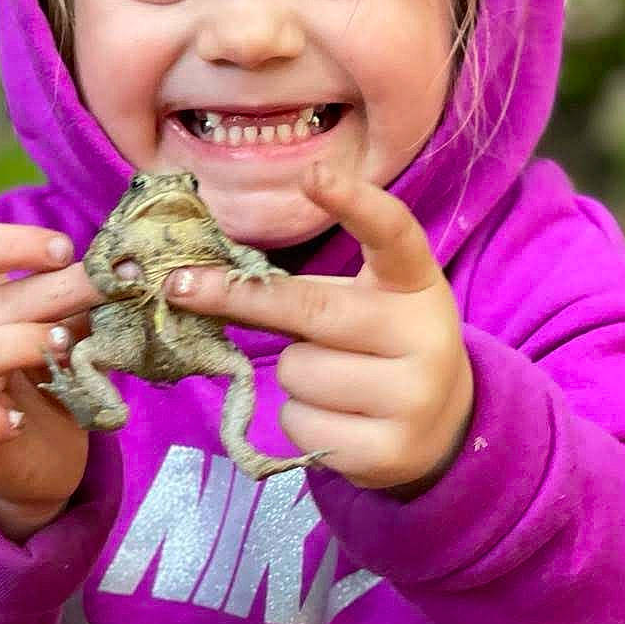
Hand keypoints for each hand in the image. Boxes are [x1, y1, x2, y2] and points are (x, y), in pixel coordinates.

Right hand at [0, 223, 101, 540]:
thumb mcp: (68, 328)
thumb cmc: (49, 372)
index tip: (66, 250)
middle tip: (111, 292)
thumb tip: (126, 273)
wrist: (37, 452)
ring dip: (16, 348)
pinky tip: (15, 422)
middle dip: (55, 292)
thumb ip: (82, 303)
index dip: (10, 244)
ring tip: (68, 352)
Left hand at [165, 163, 473, 494]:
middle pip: (312, 310)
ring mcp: (412, 396)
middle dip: (240, 300)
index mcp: (415, 284)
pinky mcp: (389, 450)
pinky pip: (300, 424)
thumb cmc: (380, 349)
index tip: (312, 173)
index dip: (353, 204)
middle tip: (182, 286)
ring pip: (298, 373)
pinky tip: (338, 420)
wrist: (442, 428)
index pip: (393, 234)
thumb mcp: (362, 307)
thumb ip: (305, 292)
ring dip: (293, 377)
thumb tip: (199, 284)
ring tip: (334, 384)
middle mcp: (424, 335)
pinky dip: (299, 420)